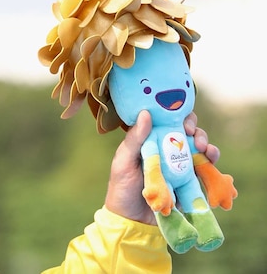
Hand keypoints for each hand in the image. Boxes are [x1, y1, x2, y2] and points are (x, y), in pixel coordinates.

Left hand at [105, 111, 220, 223]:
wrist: (133, 221)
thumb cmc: (122, 188)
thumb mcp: (123, 162)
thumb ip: (134, 139)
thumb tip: (146, 113)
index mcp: (149, 141)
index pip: (166, 120)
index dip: (177, 115)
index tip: (180, 120)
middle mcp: (166, 149)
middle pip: (187, 132)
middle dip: (195, 129)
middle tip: (193, 135)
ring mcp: (180, 165)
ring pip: (199, 147)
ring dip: (207, 144)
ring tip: (205, 149)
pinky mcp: (190, 181)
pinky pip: (206, 168)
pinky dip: (213, 162)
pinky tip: (213, 160)